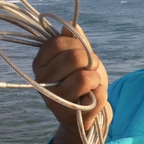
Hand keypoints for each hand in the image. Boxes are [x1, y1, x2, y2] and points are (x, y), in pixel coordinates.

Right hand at [32, 25, 109, 143]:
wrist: (87, 115)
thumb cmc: (82, 83)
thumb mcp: (79, 59)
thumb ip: (75, 42)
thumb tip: (69, 26)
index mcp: (40, 64)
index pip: (58, 42)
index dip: (77, 44)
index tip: (81, 53)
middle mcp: (42, 82)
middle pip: (74, 57)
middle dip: (90, 61)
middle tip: (89, 70)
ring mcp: (54, 101)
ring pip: (85, 77)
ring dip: (96, 78)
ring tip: (91, 85)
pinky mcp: (70, 117)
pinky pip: (98, 94)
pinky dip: (102, 93)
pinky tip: (93, 98)